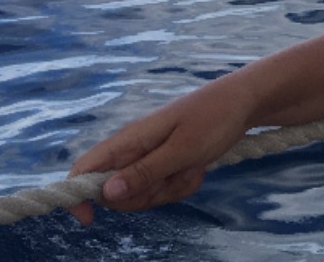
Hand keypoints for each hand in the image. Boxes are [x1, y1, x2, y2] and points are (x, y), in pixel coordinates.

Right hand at [66, 76, 257, 224]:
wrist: (245, 103)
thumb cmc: (215, 118)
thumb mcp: (182, 149)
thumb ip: (144, 172)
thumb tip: (105, 193)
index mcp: (130, 139)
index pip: (85, 168)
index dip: (78, 195)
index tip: (89, 220)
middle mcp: (135, 149)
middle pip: (115, 193)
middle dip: (143, 196)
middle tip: (174, 176)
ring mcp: (152, 157)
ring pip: (143, 194)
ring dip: (169, 190)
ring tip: (192, 165)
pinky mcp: (168, 163)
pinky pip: (165, 189)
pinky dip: (182, 185)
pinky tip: (199, 167)